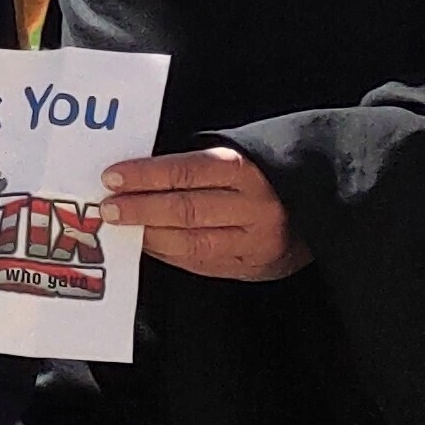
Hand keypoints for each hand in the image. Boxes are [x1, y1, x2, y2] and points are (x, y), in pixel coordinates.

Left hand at [103, 147, 310, 281]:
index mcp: (247, 170)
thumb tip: (137, 173)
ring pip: (191, 242)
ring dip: (149, 235)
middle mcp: (253, 207)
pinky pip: (199, 262)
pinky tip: (146, 244)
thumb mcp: (239, 158)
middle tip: (108, 207)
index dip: (146, 175)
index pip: (187, 171)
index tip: (112, 177)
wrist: (316, 213)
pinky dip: (167, 254)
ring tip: (121, 227)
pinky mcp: (249, 266)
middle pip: (186, 209)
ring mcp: (253, 241)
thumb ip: (196, 166)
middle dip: (140, 208)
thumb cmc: (263, 178)